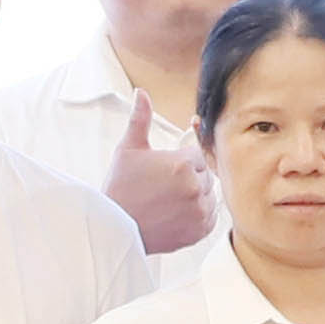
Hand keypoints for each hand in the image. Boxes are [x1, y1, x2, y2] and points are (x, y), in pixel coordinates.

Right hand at [102, 104, 213, 256]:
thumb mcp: (128, 149)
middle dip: (189, 177)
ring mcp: (198, 211)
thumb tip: (141, 93)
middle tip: (163, 187)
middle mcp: (195, 187)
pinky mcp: (199, 231)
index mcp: (182, 164)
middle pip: (205, 174)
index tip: (165, 170)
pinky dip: (199, 215)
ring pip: (208, 195)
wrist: (114, 228)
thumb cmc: (119, 187)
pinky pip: (210, 217)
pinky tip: (177, 213)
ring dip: (195, 196)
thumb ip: (140, 118)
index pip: (197, 155)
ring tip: (168, 201)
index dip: (181, 161)